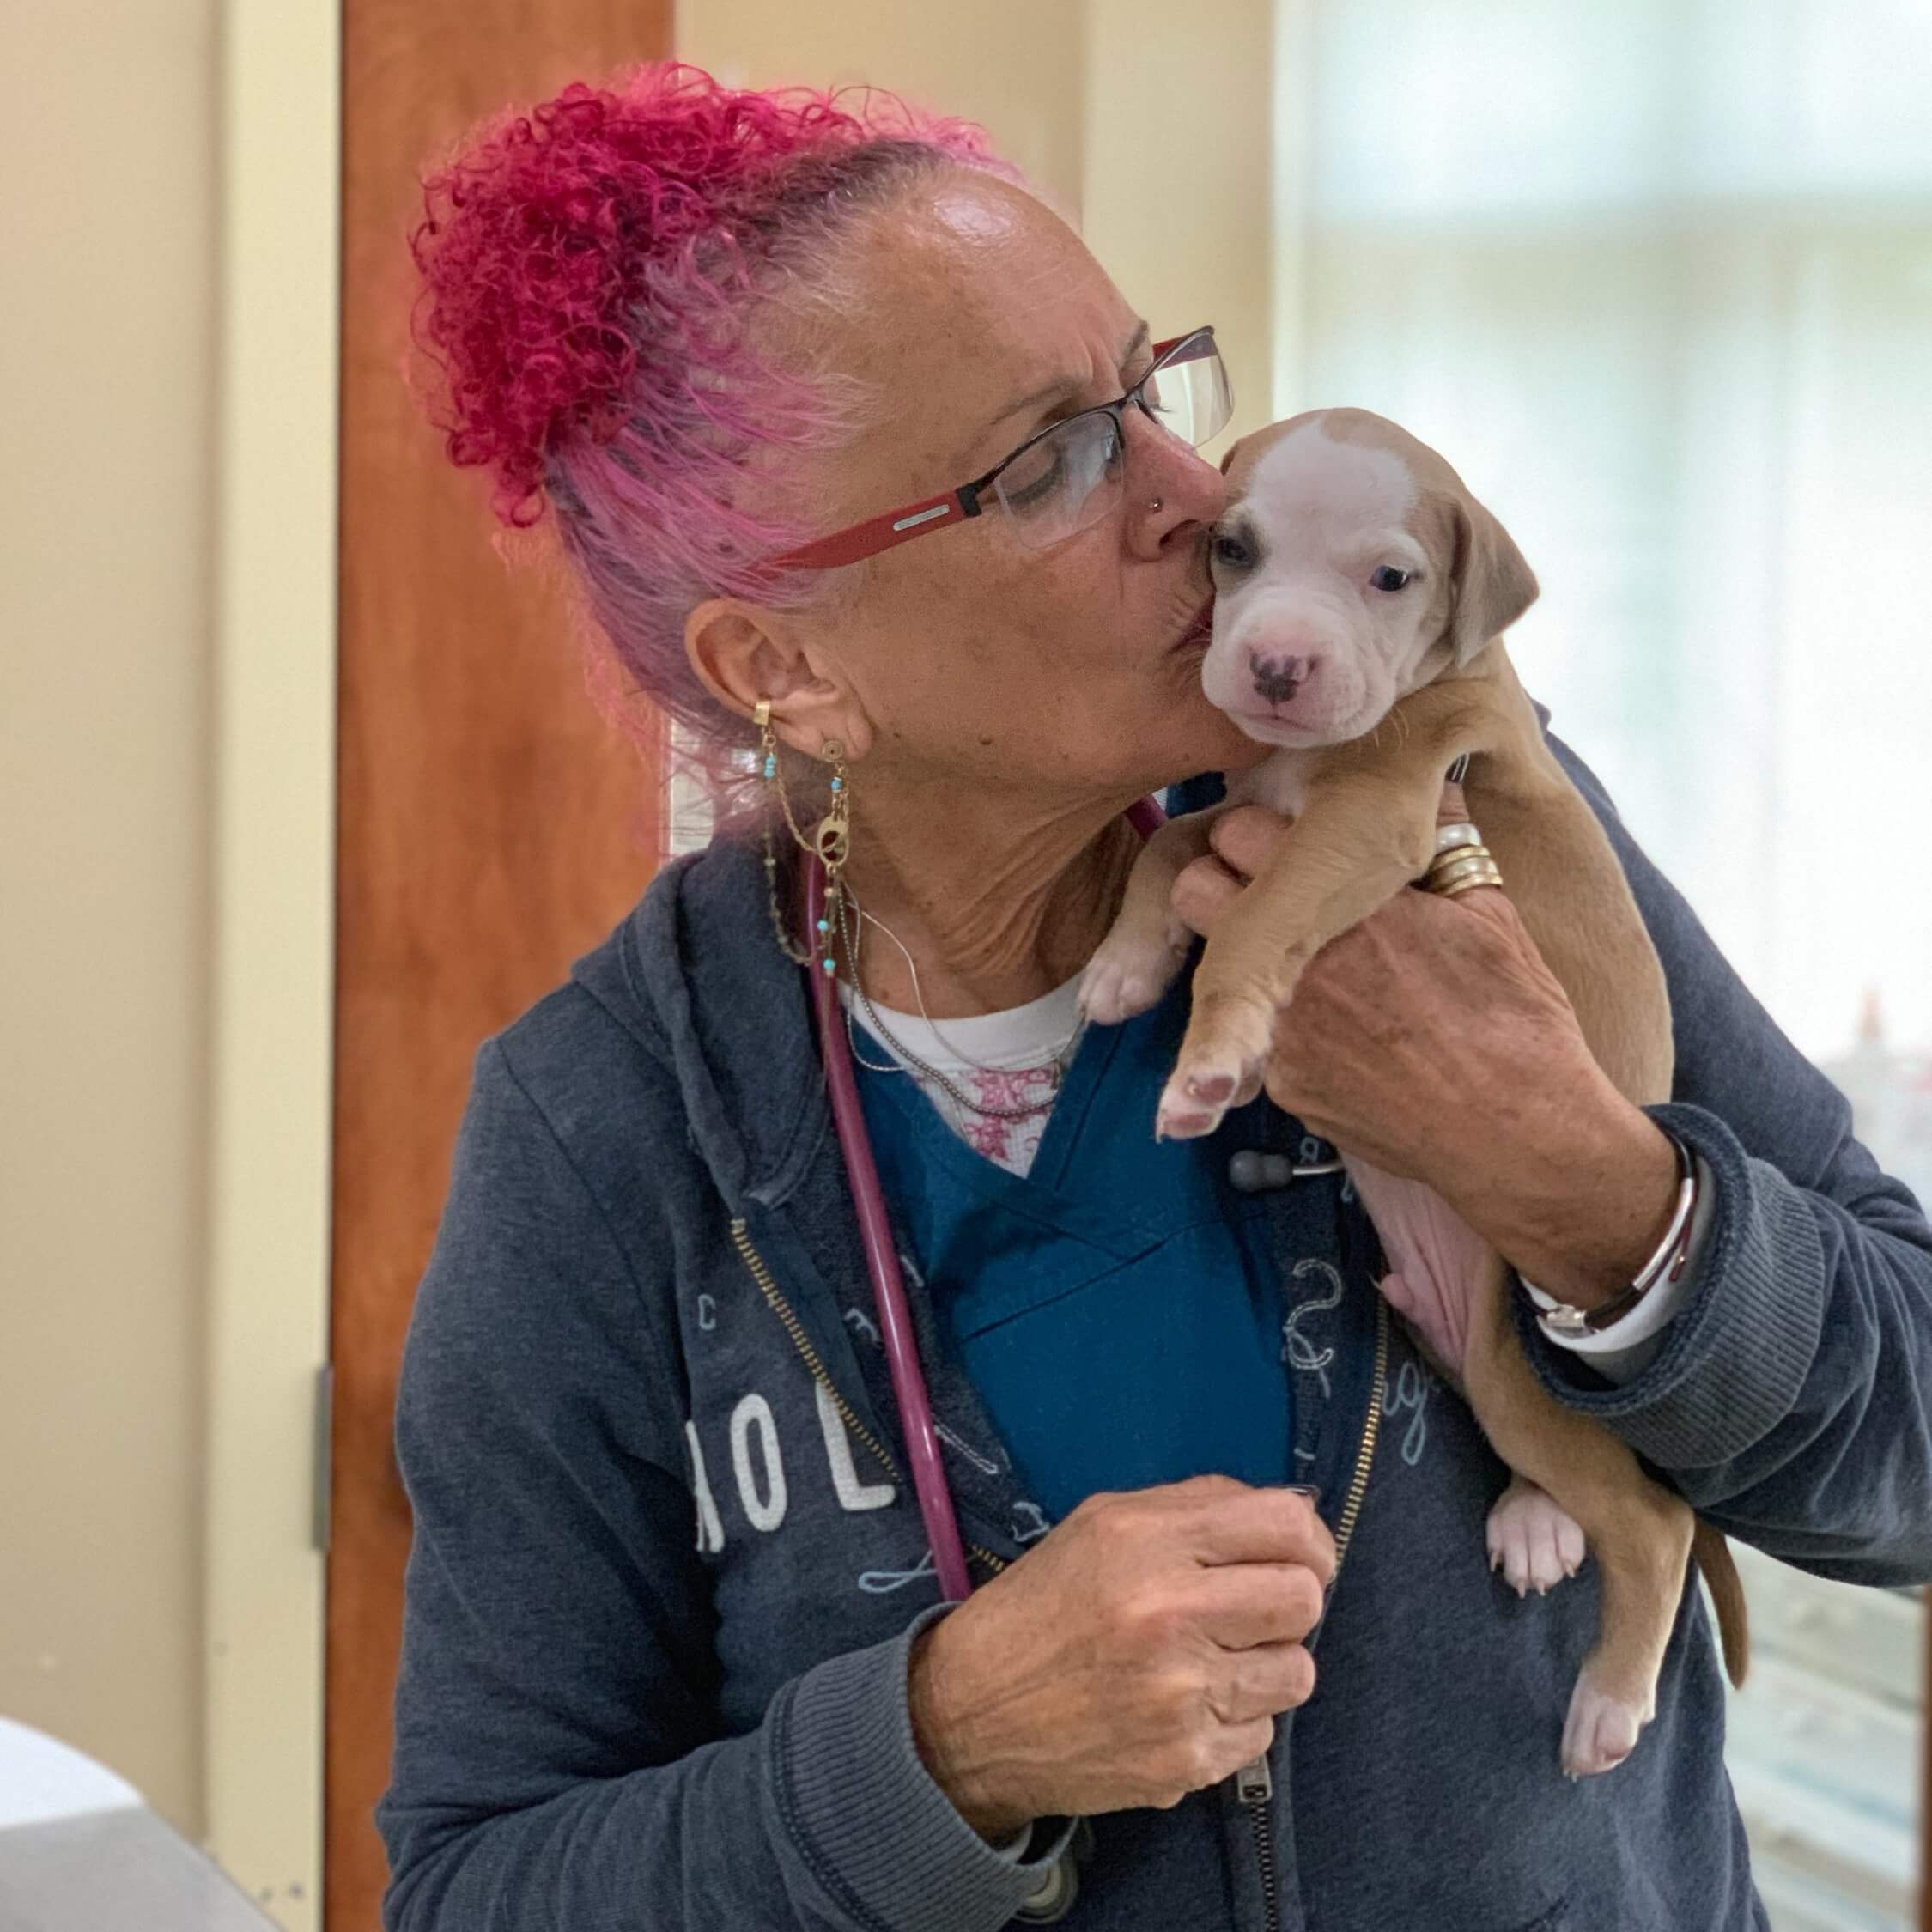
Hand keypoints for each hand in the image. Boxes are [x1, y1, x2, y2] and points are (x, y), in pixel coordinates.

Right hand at [907, 1476, 1332, 1838]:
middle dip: (1289, 1601)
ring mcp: (1181, 1694)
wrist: (971, 1712)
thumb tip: (1290, 1515)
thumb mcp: (1103, 1523)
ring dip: (1265, 1664)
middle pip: (1303, 1598)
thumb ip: (1196, 1508)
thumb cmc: (1044, 1606)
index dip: (1309, 1540)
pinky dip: (1233, 1719)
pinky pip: (1261, 1732)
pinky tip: (1183, 1705)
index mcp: (1148, 1541)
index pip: (1287, 1525)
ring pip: (1296, 1672)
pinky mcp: (1186, 1761)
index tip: (1300, 1555)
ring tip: (1211, 1659)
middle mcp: (1169, 1613)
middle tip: (1251, 1610)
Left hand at [1170, 784, 1679, 1307]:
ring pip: (1211, 967)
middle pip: (1194, 891)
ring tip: (1314, 968)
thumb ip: (1446, 838)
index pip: (1240, 830)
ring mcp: (1279, 1027)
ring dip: (1243, 957)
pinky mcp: (1282, 1086)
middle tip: (1269, 897)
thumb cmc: (1517, 1017)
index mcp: (1347, 899)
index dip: (1260, 835)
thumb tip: (1428, 787)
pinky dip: (1279, 1027)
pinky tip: (1339, 1033)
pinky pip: (1251, 1036)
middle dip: (1221, 885)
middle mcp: (1298, 960)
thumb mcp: (1489, 906)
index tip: (1287, 847)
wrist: (1520, 1133)